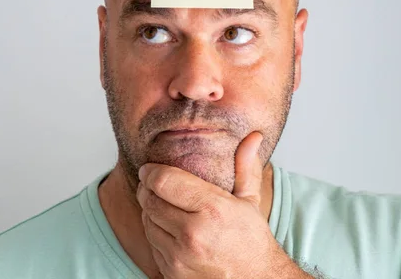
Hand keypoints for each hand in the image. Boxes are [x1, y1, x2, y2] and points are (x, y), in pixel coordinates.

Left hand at [136, 132, 303, 278]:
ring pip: (147, 222)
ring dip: (149, 210)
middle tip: (152, 183)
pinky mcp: (171, 273)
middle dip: (147, 189)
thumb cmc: (251, 241)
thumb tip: (254, 136)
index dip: (151, 172)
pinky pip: (151, 244)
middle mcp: (193, 233)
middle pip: (150, 200)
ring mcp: (180, 257)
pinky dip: (155, 232)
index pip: (163, 181)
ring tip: (162, 204)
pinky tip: (168, 227)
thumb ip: (246, 166)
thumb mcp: (250, 200)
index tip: (149, 169)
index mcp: (213, 209)